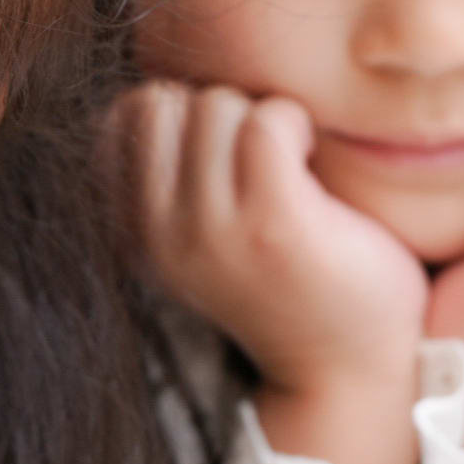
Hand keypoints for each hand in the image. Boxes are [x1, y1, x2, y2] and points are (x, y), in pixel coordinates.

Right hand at [118, 81, 432, 463]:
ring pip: (215, 105)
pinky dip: (295, 124)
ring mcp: (213, 231)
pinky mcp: (274, 223)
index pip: (119, 118)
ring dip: (260, 116)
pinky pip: (269, 122)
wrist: (344, 369)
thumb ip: (166, 177)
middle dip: (216, 109)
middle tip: (259, 155)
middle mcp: (160, 236)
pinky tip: (311, 164)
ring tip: (287, 163)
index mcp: (135, 234)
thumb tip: (139, 95)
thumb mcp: (200, 236)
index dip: (178, 112)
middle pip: (161, 101)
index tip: (221, 152)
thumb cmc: (284, 283)